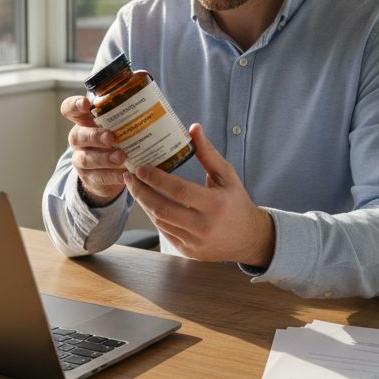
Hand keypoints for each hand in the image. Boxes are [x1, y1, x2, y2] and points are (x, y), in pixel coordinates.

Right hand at [60, 95, 127, 205]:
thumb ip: (126, 104)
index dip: (75, 105)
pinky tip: (125, 174)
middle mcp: (79, 139)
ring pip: (86, 158)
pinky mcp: (89, 178)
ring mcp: (81, 159)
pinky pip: (98, 177)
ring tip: (122, 157)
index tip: (87, 104)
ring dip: (104, 158)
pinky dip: (112, 176)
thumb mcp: (118, 122)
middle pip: (78, 135)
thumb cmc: (117, 138)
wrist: (111, 171)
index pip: (70, 109)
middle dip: (94, 136)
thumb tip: (143, 77)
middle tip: (111, 137)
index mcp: (84, 121)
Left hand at [124, 123, 274, 266]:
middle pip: (162, 208)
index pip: (178, 190)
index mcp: (215, 204)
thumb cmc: (236, 202)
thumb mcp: (226, 175)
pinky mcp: (188, 251)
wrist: (248, 238)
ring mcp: (194, 242)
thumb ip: (208, 153)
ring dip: (144, 203)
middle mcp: (204, 226)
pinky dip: (153, 216)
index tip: (140, 168)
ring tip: (135, 187)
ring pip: (160, 221)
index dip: (156, 179)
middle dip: (141, 191)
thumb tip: (193, 128)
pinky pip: (164, 232)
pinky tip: (147, 202)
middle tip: (129, 177)